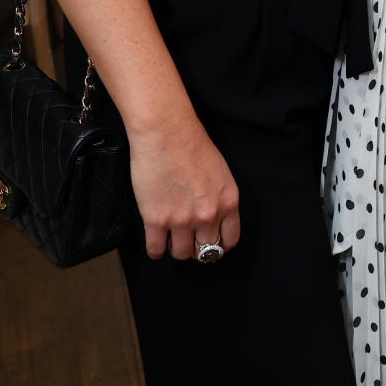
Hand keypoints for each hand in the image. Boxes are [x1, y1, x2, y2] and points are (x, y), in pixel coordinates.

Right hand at [128, 115, 240, 261]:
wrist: (167, 132)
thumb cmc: (192, 144)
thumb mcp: (220, 173)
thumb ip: (219, 199)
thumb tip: (213, 218)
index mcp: (228, 202)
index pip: (229, 241)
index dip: (218, 246)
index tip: (210, 243)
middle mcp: (208, 215)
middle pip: (205, 251)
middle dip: (196, 246)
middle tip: (187, 237)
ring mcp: (182, 220)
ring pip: (181, 254)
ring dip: (175, 247)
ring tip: (170, 234)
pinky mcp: (157, 220)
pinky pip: (156, 250)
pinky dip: (155, 248)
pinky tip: (155, 238)